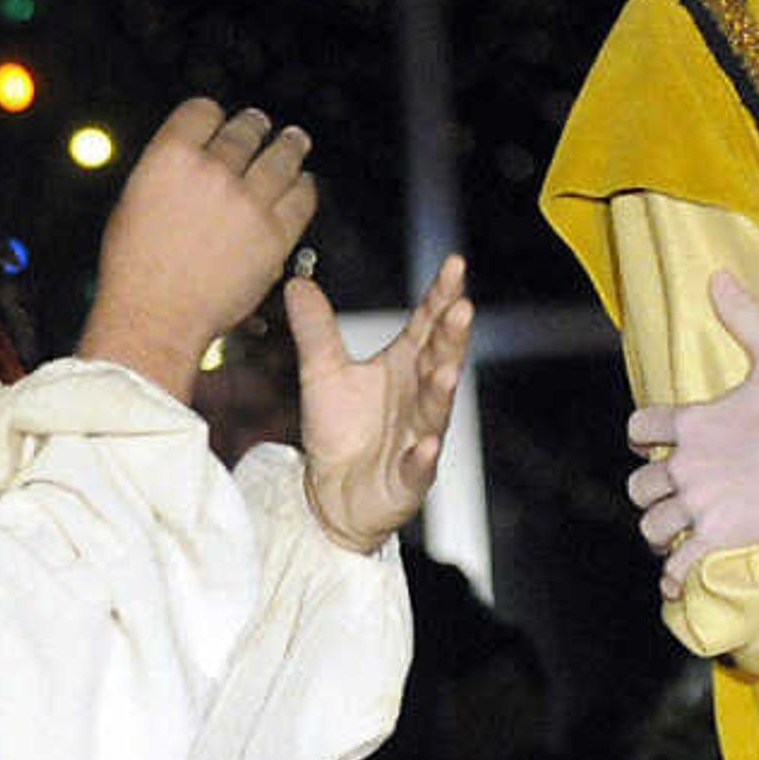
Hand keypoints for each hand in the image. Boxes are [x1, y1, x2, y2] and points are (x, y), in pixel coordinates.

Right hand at [75, 99, 319, 395]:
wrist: (155, 319)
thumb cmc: (135, 271)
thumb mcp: (132, 204)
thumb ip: (165, 174)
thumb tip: (190, 163)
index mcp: (170, 158)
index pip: (202, 111)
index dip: (213, 114)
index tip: (219, 120)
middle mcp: (212, 171)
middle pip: (245, 131)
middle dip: (254, 126)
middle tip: (261, 125)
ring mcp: (248, 202)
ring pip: (280, 157)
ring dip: (289, 146)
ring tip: (294, 141)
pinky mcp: (274, 235)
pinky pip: (300, 199)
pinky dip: (303, 188)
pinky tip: (303, 184)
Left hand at [295, 254, 472, 550]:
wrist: (331, 493)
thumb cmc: (340, 429)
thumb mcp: (321, 373)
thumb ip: (315, 331)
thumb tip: (296, 282)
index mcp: (405, 366)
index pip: (427, 325)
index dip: (441, 297)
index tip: (454, 265)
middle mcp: (419, 397)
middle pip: (440, 360)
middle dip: (452, 337)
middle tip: (462, 308)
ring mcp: (419, 437)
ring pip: (436, 410)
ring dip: (443, 389)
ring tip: (446, 368)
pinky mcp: (408, 478)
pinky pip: (419, 467)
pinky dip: (424, 456)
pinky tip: (428, 444)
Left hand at [626, 273, 758, 592]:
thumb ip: (744, 317)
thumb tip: (720, 276)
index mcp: (691, 423)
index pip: (641, 428)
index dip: (642, 437)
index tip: (647, 444)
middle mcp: (684, 465)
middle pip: (640, 485)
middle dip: (650, 492)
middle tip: (665, 499)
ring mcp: (697, 504)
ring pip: (653, 526)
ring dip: (660, 533)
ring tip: (672, 539)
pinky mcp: (716, 537)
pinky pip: (679, 565)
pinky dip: (674, 576)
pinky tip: (675, 582)